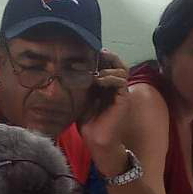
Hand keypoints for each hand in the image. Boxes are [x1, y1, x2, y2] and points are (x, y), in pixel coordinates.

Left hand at [77, 50, 130, 164]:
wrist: (96, 141)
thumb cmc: (88, 122)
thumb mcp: (81, 99)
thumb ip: (81, 84)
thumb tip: (69, 68)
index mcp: (106, 85)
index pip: (108, 64)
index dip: (100, 57)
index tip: (86, 52)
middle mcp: (115, 86)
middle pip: (118, 63)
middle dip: (107, 56)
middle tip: (95, 54)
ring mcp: (121, 92)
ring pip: (121, 69)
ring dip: (108, 67)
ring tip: (94, 70)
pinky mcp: (124, 98)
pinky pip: (121, 81)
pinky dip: (110, 77)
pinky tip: (98, 80)